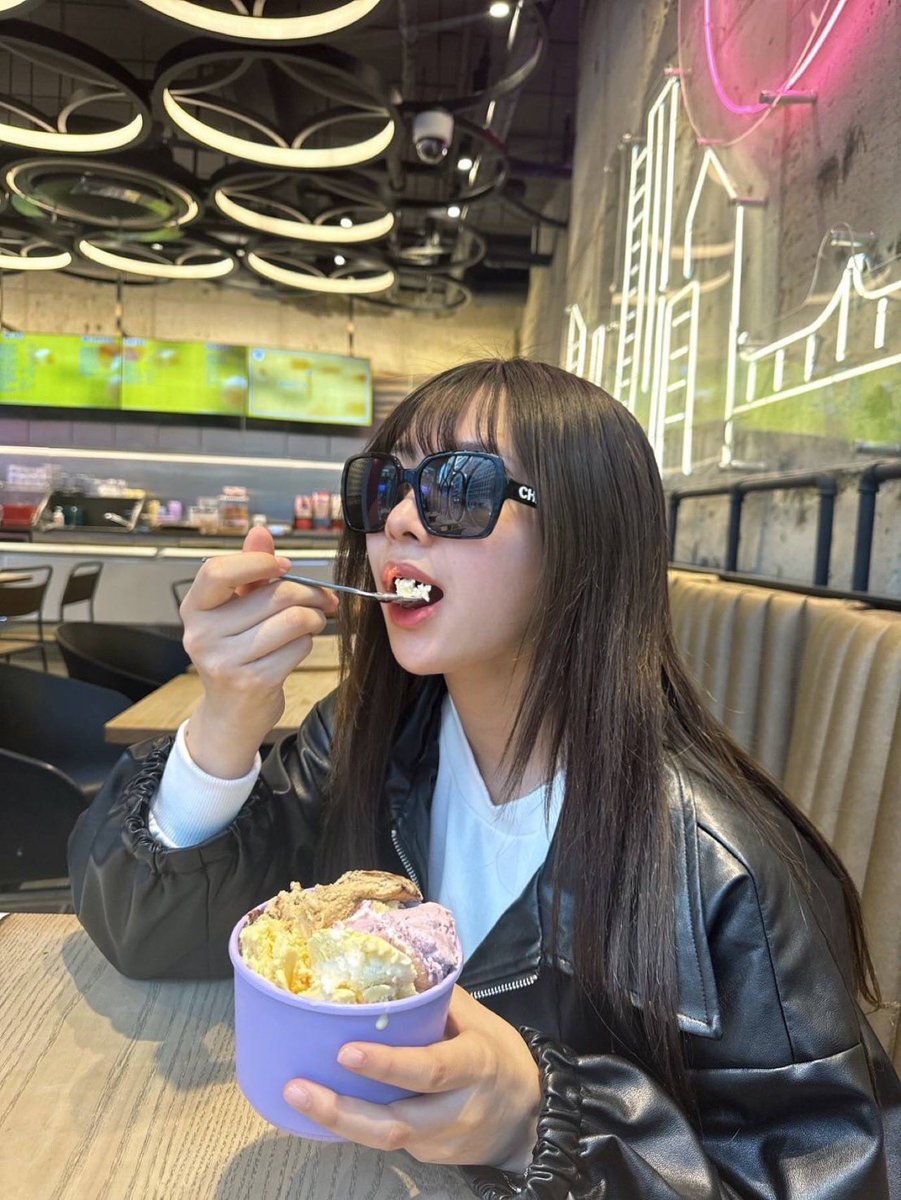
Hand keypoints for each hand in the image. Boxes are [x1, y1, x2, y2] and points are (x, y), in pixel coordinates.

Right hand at [179, 527, 337, 776]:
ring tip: (312, 622)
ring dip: (313, 618)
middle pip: (274, 595)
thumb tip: (260, 532)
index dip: (258, 562)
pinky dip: (307, 644)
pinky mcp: (252, 682)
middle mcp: (201, 634)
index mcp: (193, 609)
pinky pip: (298, 647)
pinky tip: (297, 648)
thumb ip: (248, 570)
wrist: (230, 714)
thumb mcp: (235, 609)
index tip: (284, 567)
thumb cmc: (236, 652)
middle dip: (310, 593)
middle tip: (324, 598)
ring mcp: (224, 661)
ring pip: (293, 620)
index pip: (217, 571)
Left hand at [283, 986, 540, 1170]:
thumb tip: (392, 963)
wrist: (530, 1118)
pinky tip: (322, 1105)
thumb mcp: (479, 1019)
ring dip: (336, 1120)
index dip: (388, 1064)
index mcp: (475, 1066)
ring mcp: (441, 1142)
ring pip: (383, 1139)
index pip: (430, 1070)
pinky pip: (384, 1140)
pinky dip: (352, 1123)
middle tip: (297, 1087)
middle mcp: (457, 1111)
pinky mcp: (428, 1158)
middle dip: (342, 1110)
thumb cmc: (500, 1055)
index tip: (346, 1051)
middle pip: (396, 1122)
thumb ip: (438, 998)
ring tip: (296, 1095)